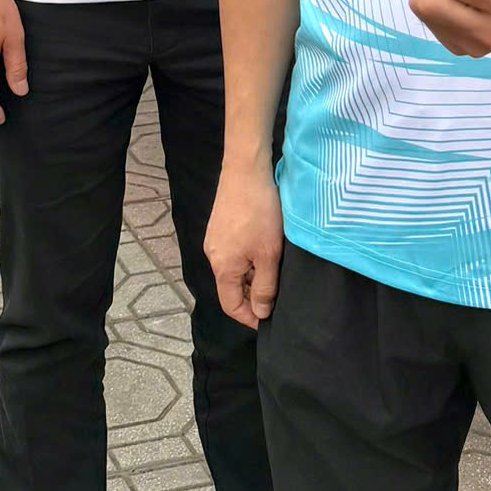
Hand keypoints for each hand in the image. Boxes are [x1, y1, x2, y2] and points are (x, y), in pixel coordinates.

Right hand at [206, 163, 283, 329]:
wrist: (246, 170)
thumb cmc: (260, 213)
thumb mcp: (269, 255)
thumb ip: (264, 287)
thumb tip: (261, 313)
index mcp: (222, 267)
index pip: (230, 305)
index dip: (250, 317)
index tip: (270, 320)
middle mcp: (212, 255)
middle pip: (231, 287)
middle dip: (252, 295)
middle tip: (277, 293)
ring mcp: (214, 239)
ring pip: (233, 269)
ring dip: (252, 276)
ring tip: (274, 269)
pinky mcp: (220, 226)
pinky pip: (232, 253)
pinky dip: (248, 259)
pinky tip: (264, 249)